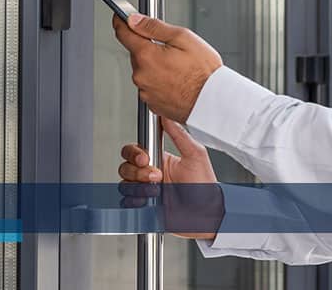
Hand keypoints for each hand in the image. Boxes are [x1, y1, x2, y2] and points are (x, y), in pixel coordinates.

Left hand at [112, 14, 222, 121]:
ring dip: (155, 66)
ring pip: (144, 71)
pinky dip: (160, 82)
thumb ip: (154, 27)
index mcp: (146, 56)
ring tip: (179, 68)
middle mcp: (141, 75)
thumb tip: (134, 20)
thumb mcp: (183, 38)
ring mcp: (145, 92)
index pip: (123, 34)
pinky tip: (177, 80)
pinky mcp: (152, 104)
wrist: (214, 102)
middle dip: (149, 48)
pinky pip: (150, 86)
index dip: (121, 23)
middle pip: (136, 54)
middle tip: (172, 50)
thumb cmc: (204, 72)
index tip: (121, 18)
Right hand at [119, 117, 221, 239]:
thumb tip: (167, 116)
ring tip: (157, 192)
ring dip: (139, 188)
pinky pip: (127, 202)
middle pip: (126, 166)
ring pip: (125, 184)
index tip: (145, 158)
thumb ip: (179, 134)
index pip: (136, 150)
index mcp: (161, 160)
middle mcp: (151, 175)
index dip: (135, 153)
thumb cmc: (205, 188)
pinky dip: (135, 202)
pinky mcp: (145, 208)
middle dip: (137, 172)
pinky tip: (149, 202)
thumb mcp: (195, 155)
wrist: (207, 215)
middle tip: (156, 177)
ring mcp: (147, 192)